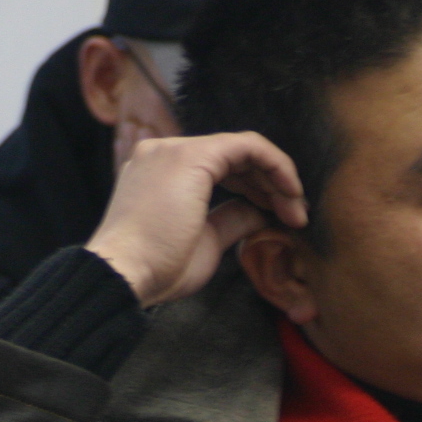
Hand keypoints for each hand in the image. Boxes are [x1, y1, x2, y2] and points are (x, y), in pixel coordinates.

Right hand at [84, 131, 307, 307]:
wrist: (124, 275)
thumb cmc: (156, 269)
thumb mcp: (204, 242)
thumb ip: (230, 220)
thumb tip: (259, 212)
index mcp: (160, 172)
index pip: (219, 169)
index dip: (255, 189)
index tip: (279, 217)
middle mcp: (163, 152)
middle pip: (233, 157)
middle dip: (271, 184)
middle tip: (296, 216)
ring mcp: (174, 150)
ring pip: (243, 149)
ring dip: (276, 178)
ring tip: (296, 211)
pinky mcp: (192, 154)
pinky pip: (247, 146)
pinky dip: (275, 165)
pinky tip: (291, 192)